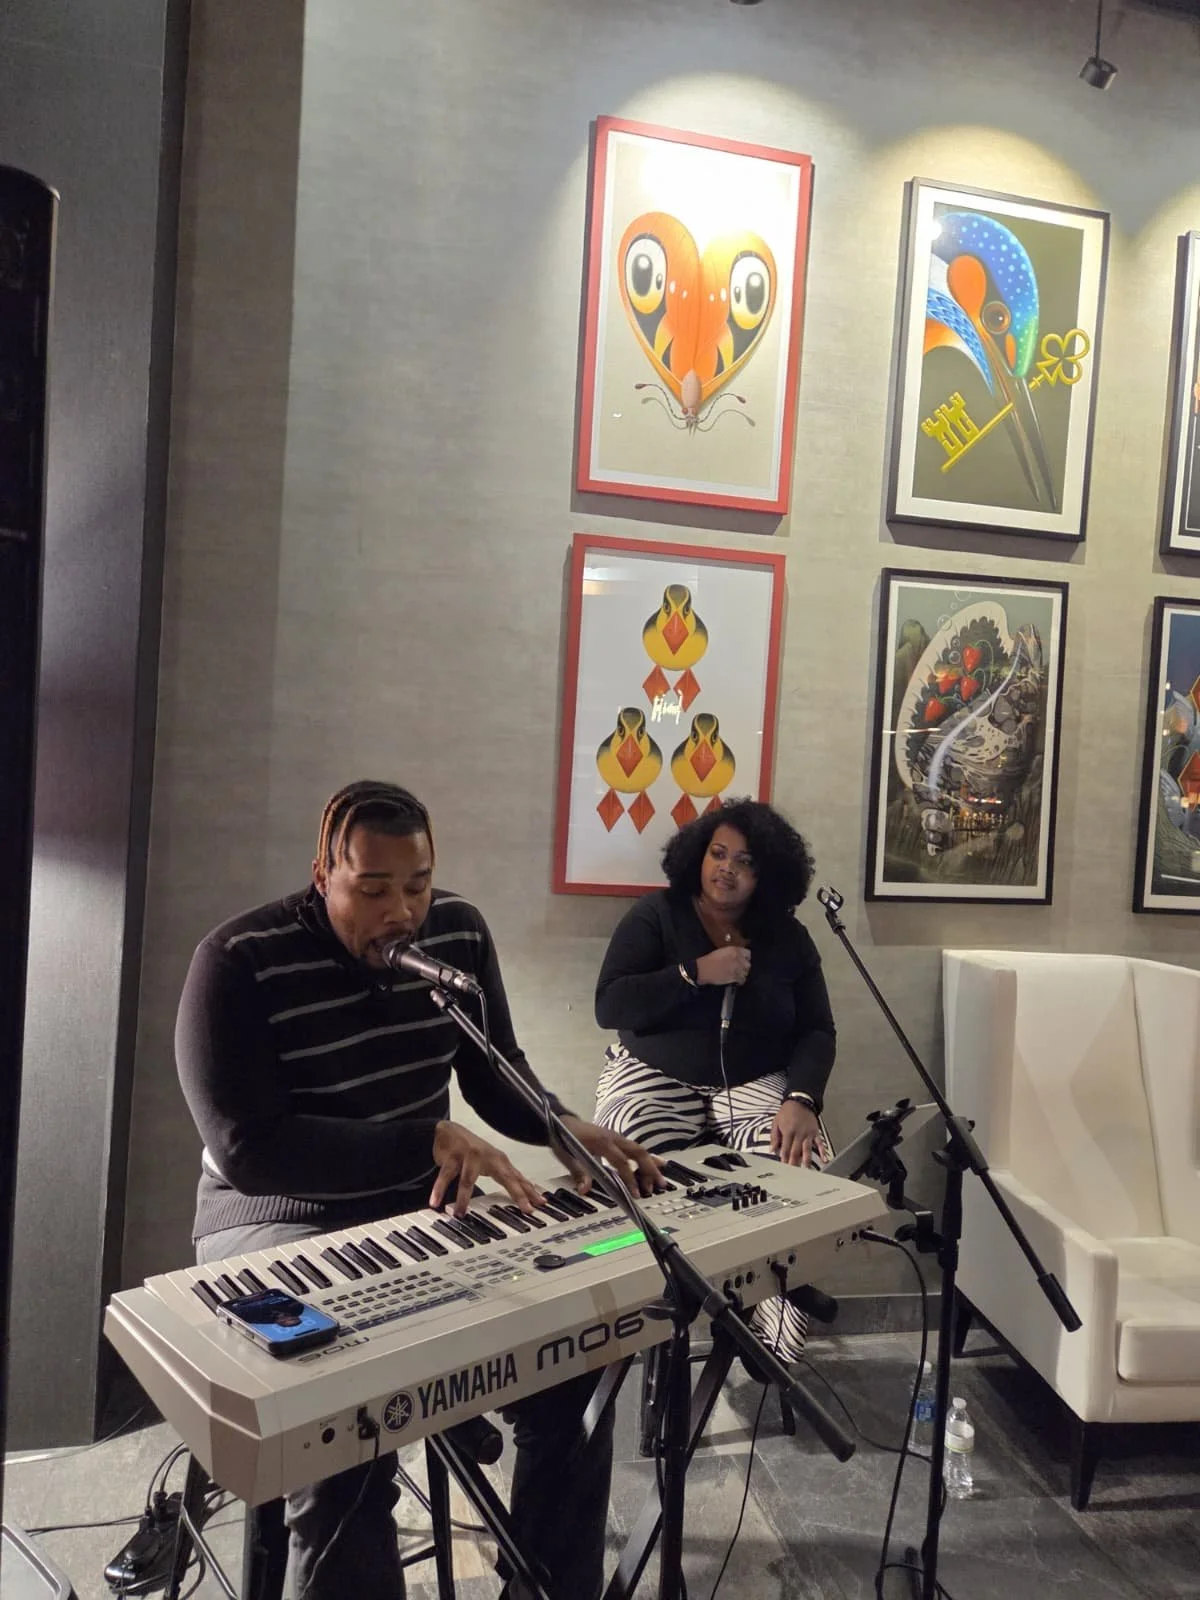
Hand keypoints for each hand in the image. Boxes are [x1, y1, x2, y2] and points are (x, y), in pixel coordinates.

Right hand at [430, 1121, 545, 1215]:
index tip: (541, 1204)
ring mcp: (470, 1155)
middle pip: (506, 1177)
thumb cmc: (473, 1152)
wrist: (448, 1131)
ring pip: (468, 1179)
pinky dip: (439, 1189)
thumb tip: (526, 1195)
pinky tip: (435, 1202)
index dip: (530, 1191)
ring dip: (462, 1198)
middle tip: (526, 1208)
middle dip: (517, 1193)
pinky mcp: (452, 1156)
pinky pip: (445, 1175)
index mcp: (500, 1162)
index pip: (518, 1178)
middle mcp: (488, 1157)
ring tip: (460, 1214)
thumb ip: (507, 1178)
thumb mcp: (493, 1164)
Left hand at [554, 1116, 666, 1197]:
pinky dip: (646, 1157)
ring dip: (651, 1165)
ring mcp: (616, 1137)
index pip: (622, 1162)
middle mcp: (613, 1137)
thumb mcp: (567, 1156)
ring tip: (661, 1180)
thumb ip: (578, 1173)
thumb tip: (584, 1190)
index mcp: (602, 1142)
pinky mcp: (616, 1139)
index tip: (636, 1193)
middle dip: (650, 1169)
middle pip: (638, 1153)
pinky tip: (658, 1164)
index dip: (630, 1178)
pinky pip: (635, 1148)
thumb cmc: (564, 1138)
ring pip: (639, 1150)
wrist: (561, 1121)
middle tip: (659, 1186)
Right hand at [695, 945, 750, 986]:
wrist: (703, 969)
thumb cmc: (710, 959)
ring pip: (746, 973)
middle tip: (740, 969)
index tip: (743, 960)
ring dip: (742, 974)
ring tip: (738, 975)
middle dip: (744, 967)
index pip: (748, 953)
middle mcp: (737, 958)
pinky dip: (740, 981)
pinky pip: (742, 980)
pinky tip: (737, 981)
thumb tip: (738, 957)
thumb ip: (732, 953)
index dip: (746, 958)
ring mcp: (737, 968)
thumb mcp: (722, 952)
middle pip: (748, 964)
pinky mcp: (734, 977)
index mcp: (734, 950)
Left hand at [771, 1100, 820, 1167]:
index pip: (786, 1149)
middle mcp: (799, 1134)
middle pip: (796, 1151)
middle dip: (794, 1163)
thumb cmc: (787, 1112)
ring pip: (807, 1149)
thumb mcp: (776, 1122)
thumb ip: (774, 1136)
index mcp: (788, 1132)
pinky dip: (822, 1152)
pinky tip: (824, 1160)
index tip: (784, 1167)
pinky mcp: (815, 1133)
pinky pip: (820, 1144)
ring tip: (806, 1170)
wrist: (800, 1101)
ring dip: (806, 1160)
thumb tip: (772, 1149)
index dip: (784, 1159)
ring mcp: (808, 1134)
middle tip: (794, 1173)